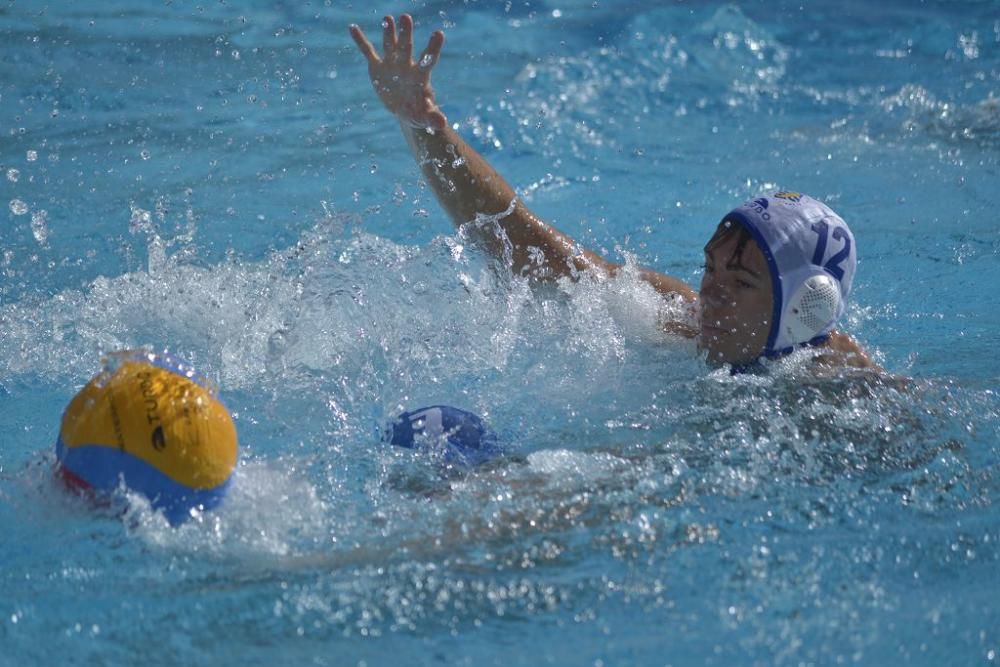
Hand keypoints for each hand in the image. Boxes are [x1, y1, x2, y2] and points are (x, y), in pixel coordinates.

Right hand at [349, 14, 447, 129]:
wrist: (405, 110)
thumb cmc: (419, 112)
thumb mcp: (425, 117)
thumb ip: (433, 118)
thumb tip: (441, 123)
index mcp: (420, 76)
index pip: (428, 60)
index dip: (433, 47)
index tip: (439, 33)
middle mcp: (407, 65)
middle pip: (407, 47)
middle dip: (405, 33)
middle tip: (406, 17)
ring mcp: (392, 64)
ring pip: (390, 45)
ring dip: (388, 32)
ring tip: (387, 18)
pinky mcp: (377, 67)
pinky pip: (368, 52)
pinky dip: (360, 41)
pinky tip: (352, 28)